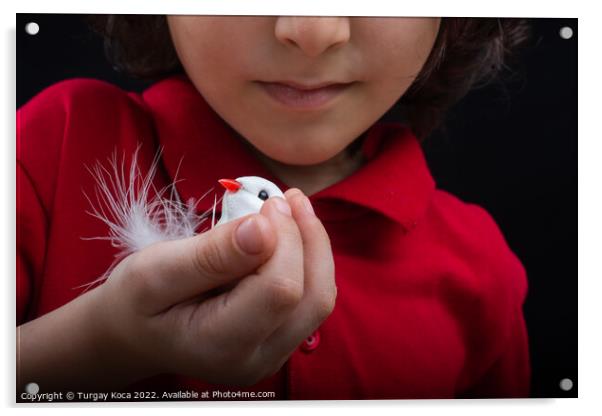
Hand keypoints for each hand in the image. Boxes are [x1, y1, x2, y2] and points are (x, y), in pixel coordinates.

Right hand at [93, 188, 335, 385]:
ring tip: (294, 207)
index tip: (268, 203)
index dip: (285, 240)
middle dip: (307, 239)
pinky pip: (310, 298)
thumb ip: (211, 254)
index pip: (280, 290)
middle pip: (311, 296)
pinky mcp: (280, 340)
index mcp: (221, 345)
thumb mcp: (155, 271)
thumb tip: (265, 227)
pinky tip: (289, 231)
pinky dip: (307, 260)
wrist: (134, 334)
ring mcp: (273, 354)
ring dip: (314, 247)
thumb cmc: (137, 300)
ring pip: (319, 298)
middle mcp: (257, 359)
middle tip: (286, 197)